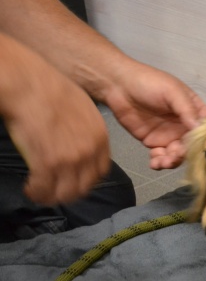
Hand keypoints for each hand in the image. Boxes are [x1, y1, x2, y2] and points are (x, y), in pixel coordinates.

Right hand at [0, 36, 109, 204]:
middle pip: (85, 186)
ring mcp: (71, 159)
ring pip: (66, 193)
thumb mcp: (82, 108)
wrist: (29, 84)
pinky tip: (31, 189)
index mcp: (100, 138)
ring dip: (53, 196)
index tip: (75, 179)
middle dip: (70, 191)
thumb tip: (79, 140)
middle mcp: (90, 151)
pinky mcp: (48, 163)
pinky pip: (44, 189)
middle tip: (56, 190)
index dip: (87, 179)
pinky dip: (37, 193)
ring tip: (41, 192)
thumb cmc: (50, 89)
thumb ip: (86, 129)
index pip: (101, 171)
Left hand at [103, 62, 205, 168]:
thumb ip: (186, 110)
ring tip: (163, 162)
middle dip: (185, 154)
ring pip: (177, 155)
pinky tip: (154, 163)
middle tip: (175, 155)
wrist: (118, 86)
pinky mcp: (154, 143)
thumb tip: (199, 129)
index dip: (205, 141)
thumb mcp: (172, 92)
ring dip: (172, 161)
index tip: (200, 149)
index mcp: (194, 111)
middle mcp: (184, 125)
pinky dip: (160, 163)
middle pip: (192, 146)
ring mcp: (170, 135)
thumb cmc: (149, 83)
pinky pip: (161, 157)